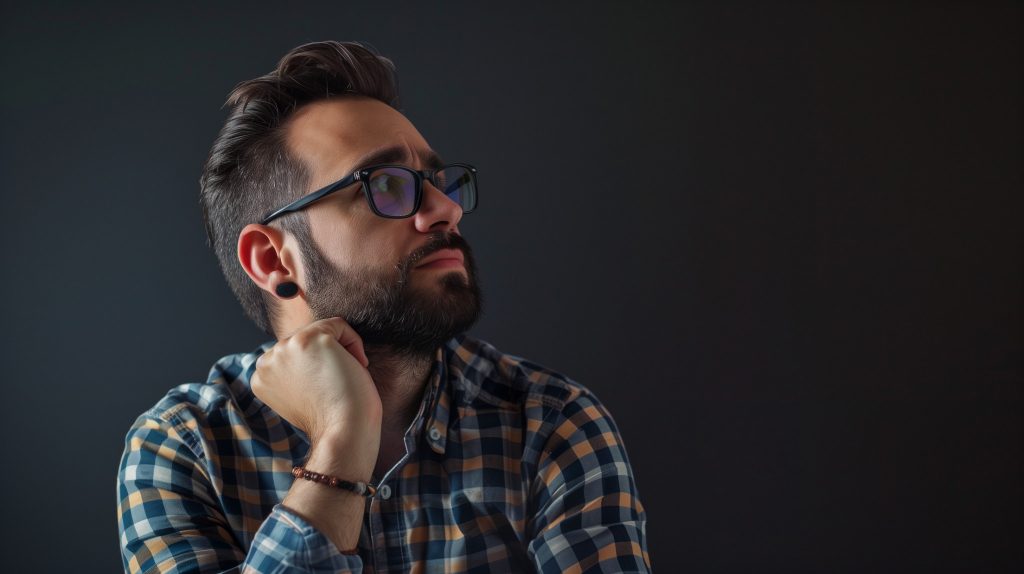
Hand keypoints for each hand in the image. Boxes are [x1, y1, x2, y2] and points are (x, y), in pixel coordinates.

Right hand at [251, 317, 382, 466]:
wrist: (343, 432)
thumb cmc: (332, 418)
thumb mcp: (301, 393)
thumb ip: (294, 371)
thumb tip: (309, 350)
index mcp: (260, 376)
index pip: (293, 354)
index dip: (316, 368)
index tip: (326, 391)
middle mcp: (266, 360)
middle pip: (305, 339)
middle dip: (327, 358)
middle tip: (338, 385)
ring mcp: (285, 348)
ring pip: (321, 330)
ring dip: (340, 350)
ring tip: (344, 378)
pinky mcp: (309, 340)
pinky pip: (338, 325)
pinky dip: (353, 342)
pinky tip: (355, 366)